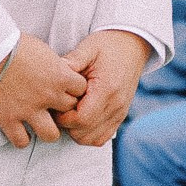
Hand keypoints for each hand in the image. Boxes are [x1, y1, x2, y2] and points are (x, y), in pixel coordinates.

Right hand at [0, 33, 88, 147]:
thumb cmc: (13, 44)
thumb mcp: (42, 50)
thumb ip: (54, 66)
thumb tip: (58, 71)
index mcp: (59, 76)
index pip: (81, 89)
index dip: (74, 88)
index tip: (65, 87)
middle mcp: (48, 96)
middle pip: (69, 111)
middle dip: (62, 107)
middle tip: (52, 104)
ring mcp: (28, 110)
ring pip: (51, 135)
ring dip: (47, 130)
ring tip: (40, 124)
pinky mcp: (8, 119)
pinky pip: (21, 141)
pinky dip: (21, 138)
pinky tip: (18, 130)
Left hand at [55, 30, 151, 147]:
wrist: (132, 46)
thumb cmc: (108, 45)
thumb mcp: (88, 48)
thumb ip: (71, 61)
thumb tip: (53, 72)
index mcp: (107, 89)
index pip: (81, 119)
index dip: (63, 117)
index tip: (56, 104)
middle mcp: (116, 105)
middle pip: (84, 133)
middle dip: (67, 126)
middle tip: (59, 108)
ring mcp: (120, 113)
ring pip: (92, 139)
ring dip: (76, 131)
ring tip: (70, 112)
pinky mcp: (120, 116)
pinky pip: (101, 138)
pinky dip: (88, 134)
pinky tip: (80, 118)